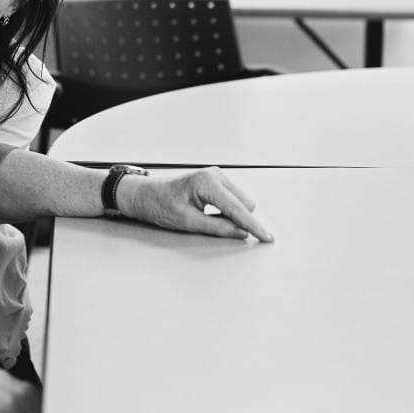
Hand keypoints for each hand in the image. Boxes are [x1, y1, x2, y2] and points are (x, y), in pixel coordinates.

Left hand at [129, 166, 273, 242]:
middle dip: (240, 219)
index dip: (253, 226)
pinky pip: (234, 198)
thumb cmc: (160, 205)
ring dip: (234, 214)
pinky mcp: (216, 180)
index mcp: (207, 183)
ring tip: (207, 217)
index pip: (238, 209)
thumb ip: (218, 227)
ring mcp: (216, 175)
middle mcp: (215, 175)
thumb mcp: (188, 222)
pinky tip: (211, 212)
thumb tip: (241, 233)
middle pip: (246, 204)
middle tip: (214, 226)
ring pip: (242, 201)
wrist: (146, 194)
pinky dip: (228, 208)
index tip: (267, 237)